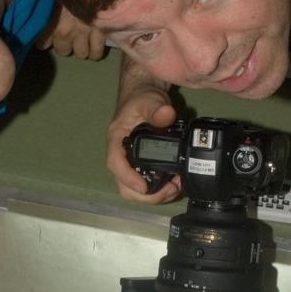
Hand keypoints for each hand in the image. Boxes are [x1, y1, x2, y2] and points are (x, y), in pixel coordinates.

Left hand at [34, 6, 105, 59]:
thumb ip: (45, 1)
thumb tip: (31, 2)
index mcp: (50, 20)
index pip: (42, 44)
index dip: (45, 39)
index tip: (47, 34)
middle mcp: (65, 32)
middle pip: (63, 51)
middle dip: (65, 44)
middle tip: (69, 35)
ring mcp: (84, 34)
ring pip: (81, 53)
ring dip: (81, 47)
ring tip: (83, 39)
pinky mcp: (101, 33)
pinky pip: (97, 51)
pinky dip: (96, 49)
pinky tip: (95, 43)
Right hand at [107, 86, 181, 202]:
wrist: (143, 95)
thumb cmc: (141, 98)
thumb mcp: (150, 99)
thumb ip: (157, 108)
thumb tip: (167, 115)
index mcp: (117, 139)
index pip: (115, 163)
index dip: (128, 178)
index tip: (144, 187)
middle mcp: (120, 155)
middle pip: (124, 186)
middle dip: (147, 194)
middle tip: (170, 188)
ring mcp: (130, 164)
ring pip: (134, 191)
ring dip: (154, 196)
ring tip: (175, 186)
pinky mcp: (141, 167)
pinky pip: (145, 186)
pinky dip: (159, 190)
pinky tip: (174, 183)